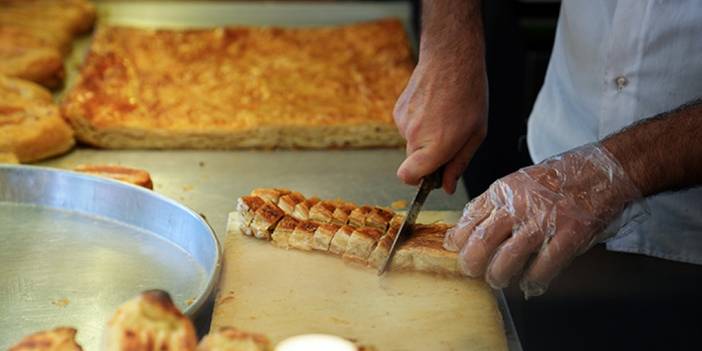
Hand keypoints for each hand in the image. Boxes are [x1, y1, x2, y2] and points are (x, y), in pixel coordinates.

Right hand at [393, 57, 486, 193]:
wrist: (451, 58)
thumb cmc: (468, 94)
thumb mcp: (476, 134)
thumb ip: (459, 164)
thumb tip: (447, 187)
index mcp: (436, 145)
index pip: (408, 177)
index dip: (417, 181)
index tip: (431, 175)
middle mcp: (415, 136)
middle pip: (413, 162)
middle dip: (428, 157)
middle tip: (449, 138)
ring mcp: (403, 122)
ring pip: (411, 143)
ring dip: (425, 137)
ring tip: (444, 116)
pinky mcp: (398, 110)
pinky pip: (407, 127)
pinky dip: (419, 122)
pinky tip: (433, 107)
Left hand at [443, 144, 642, 296]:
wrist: (601, 170)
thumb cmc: (558, 178)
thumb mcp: (517, 182)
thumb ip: (493, 204)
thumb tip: (465, 229)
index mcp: (503, 191)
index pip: (469, 218)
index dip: (457, 239)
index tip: (454, 250)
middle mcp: (519, 205)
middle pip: (482, 242)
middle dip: (471, 263)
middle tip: (471, 271)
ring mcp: (544, 221)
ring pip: (507, 259)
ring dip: (498, 275)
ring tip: (498, 279)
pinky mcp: (568, 235)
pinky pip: (543, 266)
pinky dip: (533, 280)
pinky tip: (530, 283)